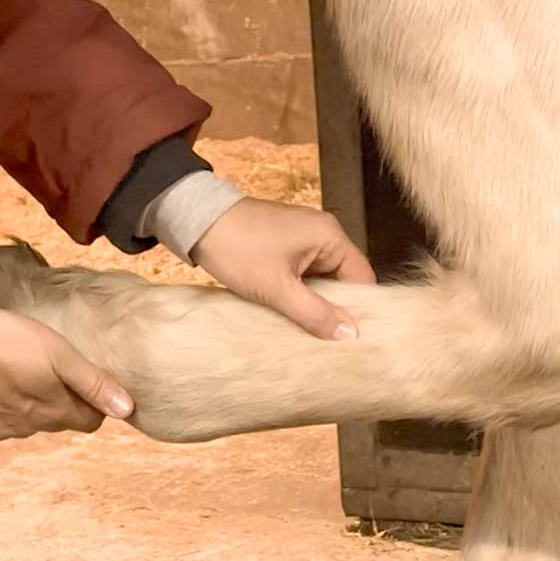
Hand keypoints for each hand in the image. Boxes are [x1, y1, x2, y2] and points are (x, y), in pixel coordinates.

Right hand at [0, 310, 132, 439]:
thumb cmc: (6, 343)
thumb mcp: (59, 354)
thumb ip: (93, 383)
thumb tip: (128, 409)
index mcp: (54, 413)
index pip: (90, 421)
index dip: (92, 401)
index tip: (82, 379)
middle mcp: (29, 429)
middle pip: (59, 420)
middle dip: (62, 401)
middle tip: (50, 370)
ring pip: (28, 421)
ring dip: (30, 403)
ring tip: (18, 372)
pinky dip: (0, 405)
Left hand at [191, 198, 375, 338]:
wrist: (197, 221)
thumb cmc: (237, 248)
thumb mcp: (278, 289)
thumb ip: (315, 313)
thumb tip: (350, 335)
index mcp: (330, 235)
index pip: (362, 277)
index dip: (358, 308)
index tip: (350, 336)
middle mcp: (323, 232)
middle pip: (343, 280)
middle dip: (334, 307)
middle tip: (325, 338)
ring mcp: (304, 237)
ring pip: (322, 280)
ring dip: (313, 302)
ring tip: (306, 328)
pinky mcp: (286, 244)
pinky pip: (304, 275)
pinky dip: (299, 293)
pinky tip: (289, 311)